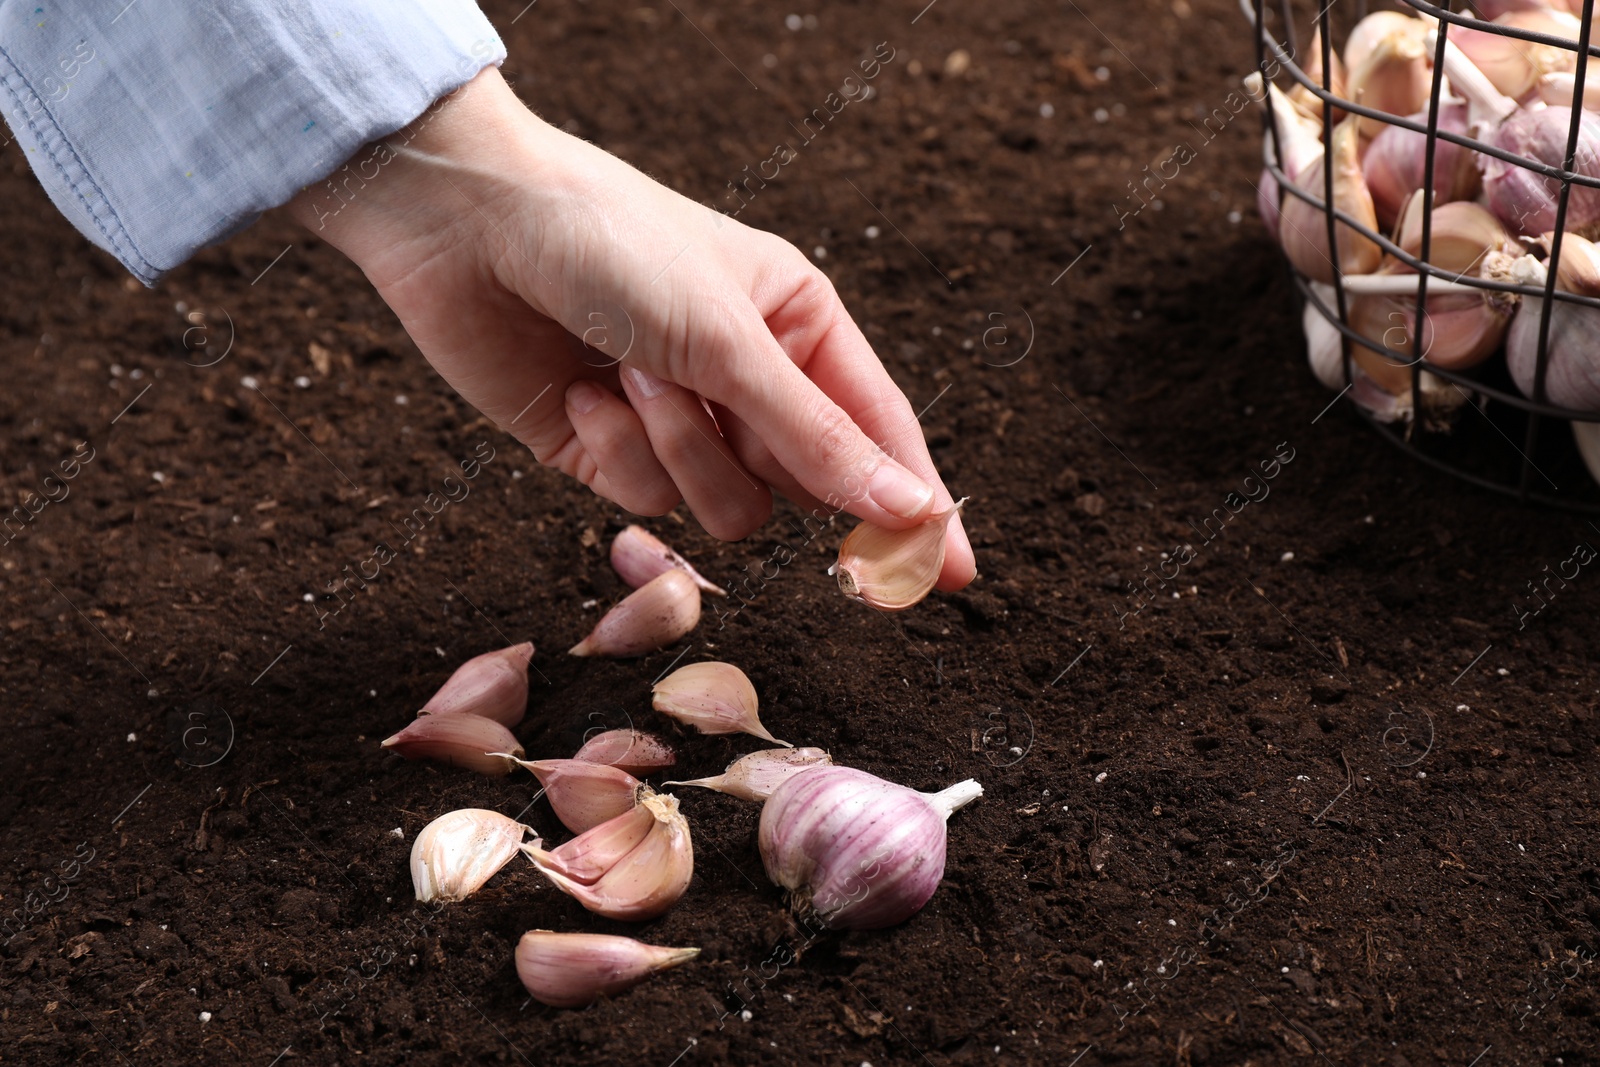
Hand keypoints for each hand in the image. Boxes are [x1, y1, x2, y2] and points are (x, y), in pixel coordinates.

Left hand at [286, 67, 973, 590]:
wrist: (468, 225)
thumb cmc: (614, 244)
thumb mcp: (730, 339)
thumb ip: (819, 438)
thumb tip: (911, 513)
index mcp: (800, 327)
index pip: (878, 433)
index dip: (915, 504)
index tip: (951, 576)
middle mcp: (748, 382)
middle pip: (807, 485)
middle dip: (772, 461)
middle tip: (746, 439)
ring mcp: (681, 424)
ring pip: (732, 509)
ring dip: (684, 450)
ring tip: (637, 373)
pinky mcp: (614, 456)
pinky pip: (654, 503)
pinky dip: (624, 451)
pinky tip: (589, 390)